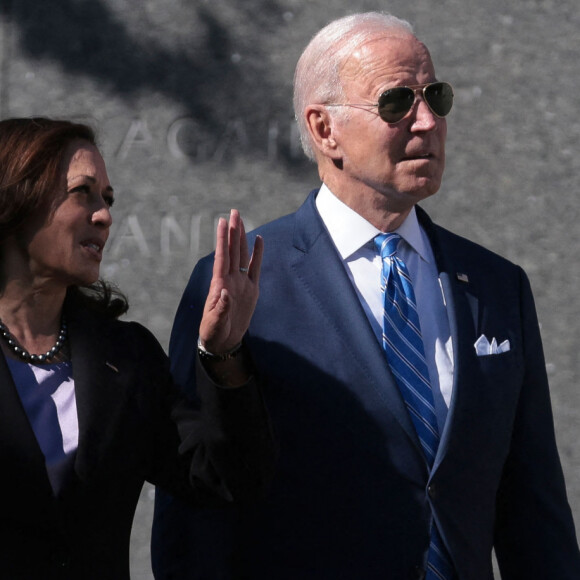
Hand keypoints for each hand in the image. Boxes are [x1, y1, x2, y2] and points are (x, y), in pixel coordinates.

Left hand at [199, 209, 262, 353]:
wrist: (223, 341)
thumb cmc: (214, 332)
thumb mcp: (215, 323)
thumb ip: (220, 309)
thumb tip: (225, 294)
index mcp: (220, 285)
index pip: (222, 257)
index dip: (222, 240)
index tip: (222, 222)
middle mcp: (231, 279)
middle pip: (233, 250)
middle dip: (233, 231)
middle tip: (234, 212)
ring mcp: (241, 283)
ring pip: (242, 255)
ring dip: (242, 238)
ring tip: (241, 220)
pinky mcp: (251, 290)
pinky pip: (255, 268)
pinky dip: (257, 254)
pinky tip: (259, 241)